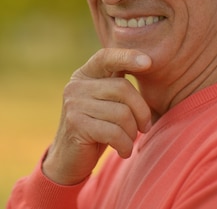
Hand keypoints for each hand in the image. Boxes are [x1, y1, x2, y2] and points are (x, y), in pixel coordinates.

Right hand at [42, 48, 152, 184]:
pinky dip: (125, 145)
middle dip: (141, 111)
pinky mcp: (76, 125)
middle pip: (122, 88)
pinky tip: (123, 150)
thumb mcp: (106, 102)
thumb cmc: (97, 129)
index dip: (127, 56)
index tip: (148, 62)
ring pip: (121, 113)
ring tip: (128, 140)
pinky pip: (114, 132)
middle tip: (145, 127)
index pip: (106, 57)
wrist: (68, 160)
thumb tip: (147, 63)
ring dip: (132, 132)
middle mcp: (76, 85)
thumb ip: (118, 86)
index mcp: (84, 75)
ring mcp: (73, 104)